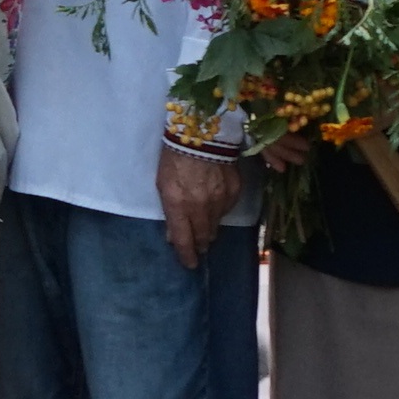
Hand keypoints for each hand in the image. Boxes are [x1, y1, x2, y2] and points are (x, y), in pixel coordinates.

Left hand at [158, 143, 248, 274]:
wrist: (202, 134)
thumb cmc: (175, 159)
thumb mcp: (163, 186)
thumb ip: (170, 213)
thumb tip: (173, 235)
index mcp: (179, 205)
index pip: (184, 239)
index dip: (187, 255)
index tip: (189, 264)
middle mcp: (201, 207)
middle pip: (204, 237)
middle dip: (200, 244)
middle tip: (198, 246)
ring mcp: (220, 200)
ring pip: (216, 225)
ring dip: (210, 228)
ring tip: (205, 225)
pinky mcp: (234, 191)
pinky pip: (226, 210)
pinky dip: (219, 211)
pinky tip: (214, 203)